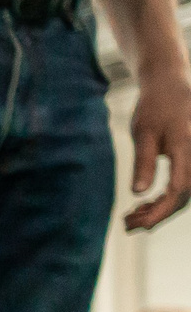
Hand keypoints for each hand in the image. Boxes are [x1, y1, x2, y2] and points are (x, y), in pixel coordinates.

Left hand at [126, 65, 190, 230]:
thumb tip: (138, 192)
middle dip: (156, 215)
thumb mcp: (144, 133)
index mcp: (187, 149)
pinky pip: (183, 186)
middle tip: (127, 224)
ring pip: (184, 194)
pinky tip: (144, 204)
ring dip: (159, 209)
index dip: (159, 211)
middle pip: (183, 197)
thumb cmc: (155, 108)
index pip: (178, 190)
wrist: (170, 87)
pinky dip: (164, 199)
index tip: (136, 224)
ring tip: (131, 216)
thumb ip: (144, 162)